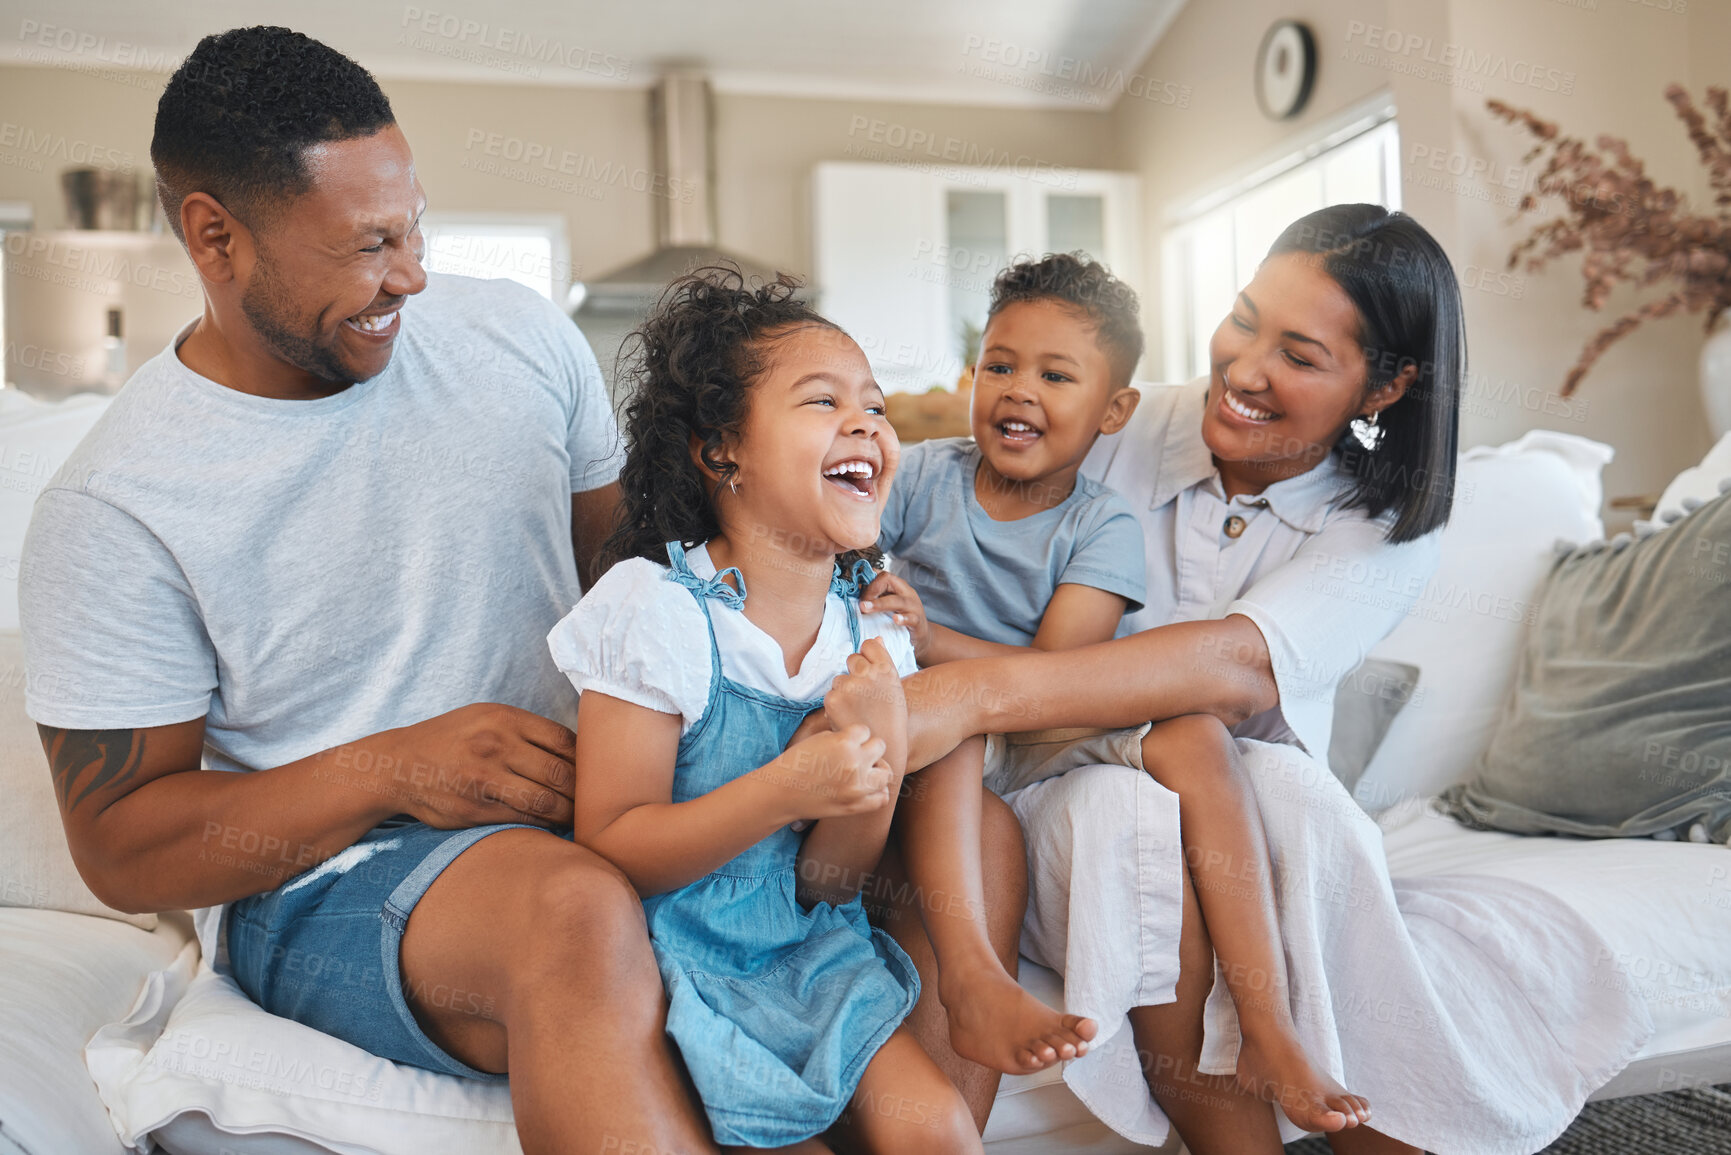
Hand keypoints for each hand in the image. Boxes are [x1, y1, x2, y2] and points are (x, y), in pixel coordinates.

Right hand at [361, 704, 575, 829]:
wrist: (399, 765)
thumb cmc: (452, 740)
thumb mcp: (486, 717)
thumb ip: (526, 730)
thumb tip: (577, 752)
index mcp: (504, 718)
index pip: (564, 739)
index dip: (586, 759)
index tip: (593, 772)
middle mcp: (497, 745)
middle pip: (561, 772)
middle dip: (583, 791)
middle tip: (593, 801)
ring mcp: (485, 779)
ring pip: (546, 800)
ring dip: (568, 812)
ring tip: (577, 816)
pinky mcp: (476, 809)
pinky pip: (523, 819)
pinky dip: (544, 824)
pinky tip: (552, 825)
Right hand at [757, 724, 892, 822]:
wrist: (781, 793)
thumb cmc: (796, 763)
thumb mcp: (818, 738)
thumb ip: (843, 736)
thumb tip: (862, 736)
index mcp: (844, 741)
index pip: (865, 730)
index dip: (855, 736)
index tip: (845, 743)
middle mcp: (854, 762)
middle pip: (880, 747)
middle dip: (868, 750)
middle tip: (855, 756)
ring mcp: (857, 786)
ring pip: (887, 773)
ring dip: (877, 771)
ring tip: (864, 773)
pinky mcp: (855, 805)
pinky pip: (882, 798)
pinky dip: (877, 793)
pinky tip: (866, 789)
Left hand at [824, 637, 907, 775]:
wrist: (882, 748)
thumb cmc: (891, 718)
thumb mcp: (894, 687)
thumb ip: (883, 660)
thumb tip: (876, 638)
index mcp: (886, 668)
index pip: (868, 645)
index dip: (868, 658)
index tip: (872, 674)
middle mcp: (867, 674)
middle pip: (852, 659)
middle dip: (855, 673)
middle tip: (866, 696)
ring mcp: (849, 686)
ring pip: (839, 678)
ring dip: (845, 690)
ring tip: (859, 710)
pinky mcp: (833, 699)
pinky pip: (831, 693)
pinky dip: (837, 704)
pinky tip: (849, 716)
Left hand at [859, 572, 929, 660]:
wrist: (922, 636)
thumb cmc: (900, 618)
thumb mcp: (887, 604)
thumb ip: (874, 596)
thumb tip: (854, 590)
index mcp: (898, 586)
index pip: (882, 574)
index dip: (867, 582)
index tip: (858, 596)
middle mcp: (906, 592)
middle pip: (889, 580)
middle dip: (870, 590)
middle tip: (861, 605)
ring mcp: (913, 606)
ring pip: (897, 600)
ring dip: (879, 603)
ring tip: (865, 608)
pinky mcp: (917, 622)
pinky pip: (911, 618)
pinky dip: (902, 618)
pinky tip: (895, 620)